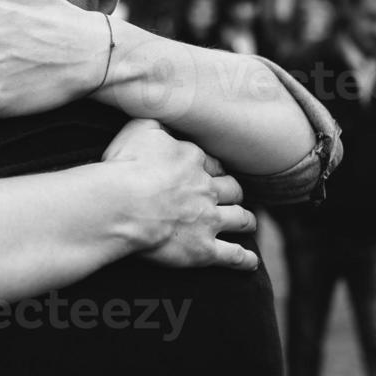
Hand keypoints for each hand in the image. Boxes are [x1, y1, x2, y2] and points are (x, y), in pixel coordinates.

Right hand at [101, 119, 258, 271]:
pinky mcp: (204, 249)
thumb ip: (155, 120)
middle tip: (232, 195)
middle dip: (234, 192)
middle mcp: (207, 189)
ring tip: (249, 223)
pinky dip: (244, 259)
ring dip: (246, 220)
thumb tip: (161, 114)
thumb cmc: (127, 166)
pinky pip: (233, 256)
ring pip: (239, 219)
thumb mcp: (138, 129)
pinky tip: (251, 261)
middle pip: (231, 189)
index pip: (211, 163)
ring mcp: (209, 220)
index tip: (208, 171)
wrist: (124, 205)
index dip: (211, 168)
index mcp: (193, 160)